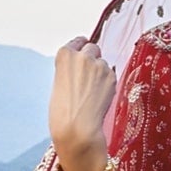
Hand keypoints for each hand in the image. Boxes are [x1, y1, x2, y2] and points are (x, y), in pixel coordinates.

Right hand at [49, 38, 115, 164]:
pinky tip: (100, 96)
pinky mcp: (111, 76)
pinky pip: (111, 74)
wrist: (77, 128)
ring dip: (100, 72)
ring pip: (103, 62)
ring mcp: (99, 65)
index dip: (80, 48)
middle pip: (92, 48)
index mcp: (65, 55)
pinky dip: (107, 83)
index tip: (82, 52)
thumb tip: (80, 69)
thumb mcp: (58, 83)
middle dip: (92, 58)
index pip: (77, 42)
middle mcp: (83, 56)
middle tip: (89, 74)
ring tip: (92, 91)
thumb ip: (70, 70)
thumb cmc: (62, 112)